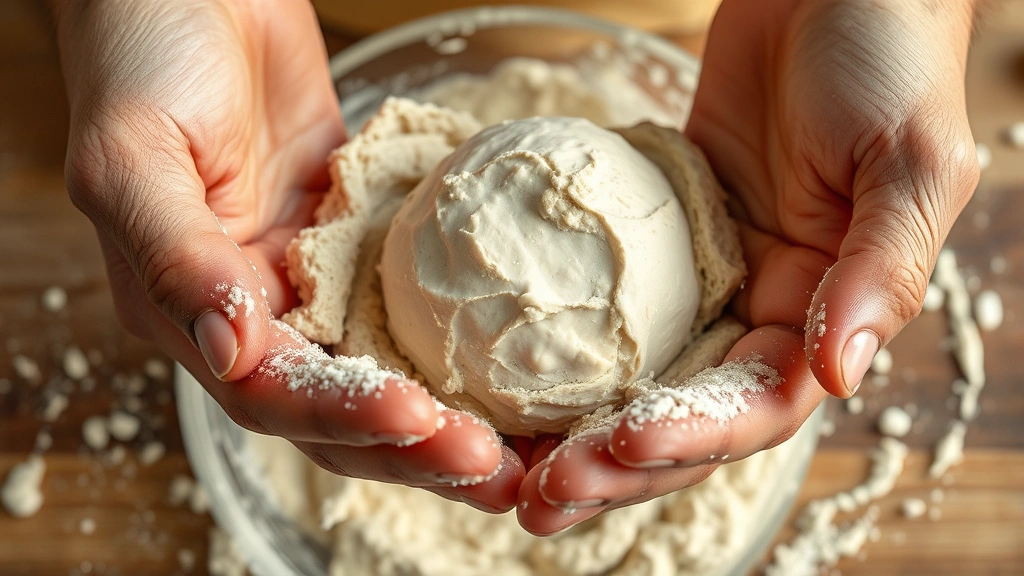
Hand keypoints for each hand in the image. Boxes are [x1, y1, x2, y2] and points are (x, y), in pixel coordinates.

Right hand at [54, 0, 519, 510]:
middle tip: (498, 467)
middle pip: (343, 406)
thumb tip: (233, 347)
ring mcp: (313, 276)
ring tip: (525, 439)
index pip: (275, 393)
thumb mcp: (134, 157)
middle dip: (418, 445)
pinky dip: (461, 333)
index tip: (421, 419)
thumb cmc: (140, 56)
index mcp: (193, 312)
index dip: (347, 415)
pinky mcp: (357, 238)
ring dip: (451, 409)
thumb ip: (176, 257)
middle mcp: (257, 311)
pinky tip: (517, 351)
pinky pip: (414, 297)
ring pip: (387, 365)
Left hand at [518, 0, 979, 533]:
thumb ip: (879, 272)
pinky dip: (560, 343)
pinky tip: (505, 368)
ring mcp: (702, 278)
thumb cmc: (887, 62)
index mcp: (822, 314)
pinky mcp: (657, 239)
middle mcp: (761, 310)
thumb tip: (839, 378)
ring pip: (635, 375)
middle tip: (536, 496)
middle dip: (615, 464)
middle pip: (682, 414)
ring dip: (576, 425)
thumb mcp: (906, 163)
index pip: (754, 406)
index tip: (611, 452)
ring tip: (506, 461)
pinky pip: (602, 304)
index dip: (689, 439)